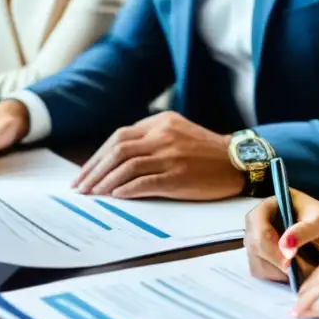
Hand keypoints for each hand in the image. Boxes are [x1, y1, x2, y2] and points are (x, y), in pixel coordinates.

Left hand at [72, 111, 243, 199]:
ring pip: (126, 165)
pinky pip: (144, 182)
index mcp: (161, 122)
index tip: (85, 172)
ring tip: (93, 194)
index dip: (98, 156)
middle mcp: (163, 136)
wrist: (238, 162)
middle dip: (94, 169)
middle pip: (117, 149)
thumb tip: (117, 158)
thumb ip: (152, 138)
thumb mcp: (178, 131)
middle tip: (79, 186)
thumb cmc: (206, 151)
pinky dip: (125, 189)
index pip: (119, 137)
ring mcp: (170, 155)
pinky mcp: (177, 176)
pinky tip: (115, 196)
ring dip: (104, 182)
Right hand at [245, 189, 318, 282]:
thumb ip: (304, 230)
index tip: (289, 261)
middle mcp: (259, 220)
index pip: (256, 221)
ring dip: (278, 271)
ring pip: (255, 260)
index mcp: (271, 203)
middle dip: (276, 260)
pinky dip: (277, 277)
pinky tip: (295, 272)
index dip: (269, 243)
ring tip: (303, 268)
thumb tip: (284, 245)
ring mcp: (257, 239)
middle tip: (300, 269)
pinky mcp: (261, 257)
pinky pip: (260, 272)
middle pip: (253, 243)